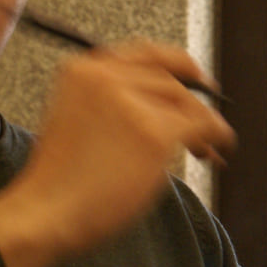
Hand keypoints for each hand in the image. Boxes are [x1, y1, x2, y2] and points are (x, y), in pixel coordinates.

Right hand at [0, 40, 235, 266]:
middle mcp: (105, 77)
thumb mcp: (77, 122)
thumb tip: (168, 107)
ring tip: (205, 152)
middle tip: (205, 124)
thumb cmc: (60, 182)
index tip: (196, 76)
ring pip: (186, 103)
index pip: (143, 53)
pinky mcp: (154, 132)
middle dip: (192, 102)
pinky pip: (202, 125)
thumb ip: (114, 103)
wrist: (47, 213)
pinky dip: (217, 137)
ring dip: (202, 126)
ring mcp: (130, 102)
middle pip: (169, 78)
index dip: (176, 64)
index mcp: (82, 70)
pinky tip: (219, 150)